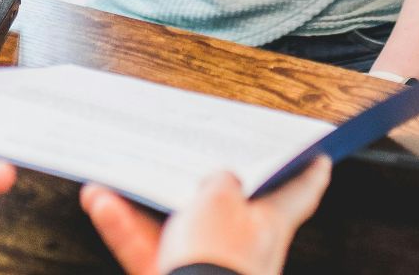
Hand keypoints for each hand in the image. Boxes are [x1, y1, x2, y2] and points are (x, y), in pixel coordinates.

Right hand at [81, 157, 331, 274]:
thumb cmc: (218, 258)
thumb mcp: (221, 198)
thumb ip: (220, 180)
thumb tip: (218, 180)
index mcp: (270, 224)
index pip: (301, 192)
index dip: (310, 172)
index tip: (320, 156)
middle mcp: (243, 247)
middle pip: (228, 206)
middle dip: (205, 183)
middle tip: (193, 155)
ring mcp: (206, 267)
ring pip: (173, 223)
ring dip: (146, 199)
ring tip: (119, 172)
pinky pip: (144, 243)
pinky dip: (122, 223)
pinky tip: (99, 198)